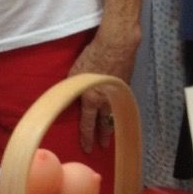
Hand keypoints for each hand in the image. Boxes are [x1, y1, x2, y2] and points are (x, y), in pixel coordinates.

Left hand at [65, 32, 137, 152]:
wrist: (116, 45)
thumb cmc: (91, 56)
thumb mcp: (73, 74)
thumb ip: (72, 89)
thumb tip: (67, 97)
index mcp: (90, 99)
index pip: (87, 124)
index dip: (86, 138)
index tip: (87, 148)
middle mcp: (105, 101)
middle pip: (103, 124)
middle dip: (102, 136)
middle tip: (103, 147)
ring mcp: (117, 94)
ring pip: (114, 115)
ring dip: (111, 126)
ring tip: (110, 135)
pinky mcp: (125, 86)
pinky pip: (120, 103)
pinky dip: (118, 110)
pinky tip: (118, 112)